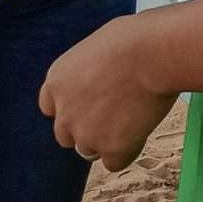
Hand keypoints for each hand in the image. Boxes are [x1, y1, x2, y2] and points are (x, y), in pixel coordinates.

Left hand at [38, 16, 177, 172]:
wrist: (152, 53)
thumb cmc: (133, 39)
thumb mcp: (96, 47)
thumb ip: (89, 71)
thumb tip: (103, 78)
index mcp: (57, 81)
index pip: (50, 107)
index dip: (72, 107)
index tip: (90, 102)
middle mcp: (64, 112)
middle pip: (66, 135)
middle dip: (86, 127)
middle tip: (114, 113)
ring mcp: (86, 133)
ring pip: (90, 150)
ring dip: (107, 140)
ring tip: (133, 118)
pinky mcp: (110, 148)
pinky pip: (115, 162)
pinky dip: (127, 150)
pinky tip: (141, 130)